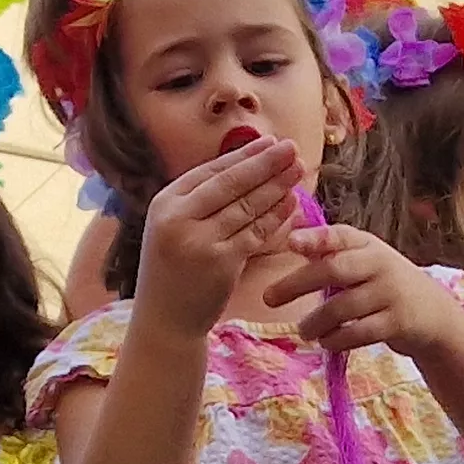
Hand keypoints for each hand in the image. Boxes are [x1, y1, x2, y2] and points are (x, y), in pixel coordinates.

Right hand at [129, 138, 300, 331]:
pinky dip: (276, 217)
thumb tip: (244, 164)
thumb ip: (200, 200)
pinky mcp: (220, 263)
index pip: (211, 170)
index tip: (271, 142)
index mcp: (165, 203)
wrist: (165, 321)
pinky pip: (255, 234)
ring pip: (247, 206)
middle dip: (266, 163)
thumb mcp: (174, 228)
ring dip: (276, 186)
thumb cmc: (174, 271)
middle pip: (231, 183)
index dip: (244, 155)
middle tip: (293, 147)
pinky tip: (292, 203)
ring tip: (299, 170)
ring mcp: (199, 241)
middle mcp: (178, 218)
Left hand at [262, 224, 463, 360]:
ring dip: (315, 321)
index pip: (339, 235)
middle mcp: (380, 264)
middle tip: (268, 298)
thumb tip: (292, 236)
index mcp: (368, 245)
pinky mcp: (397, 323)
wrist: (433, 314)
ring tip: (303, 330)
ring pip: (342, 307)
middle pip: (333, 270)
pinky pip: (358, 333)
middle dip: (297, 284)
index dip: (315, 238)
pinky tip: (326, 341)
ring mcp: (390, 294)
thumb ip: (331, 253)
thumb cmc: (385, 285)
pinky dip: (336, 339)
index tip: (291, 243)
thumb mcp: (364, 262)